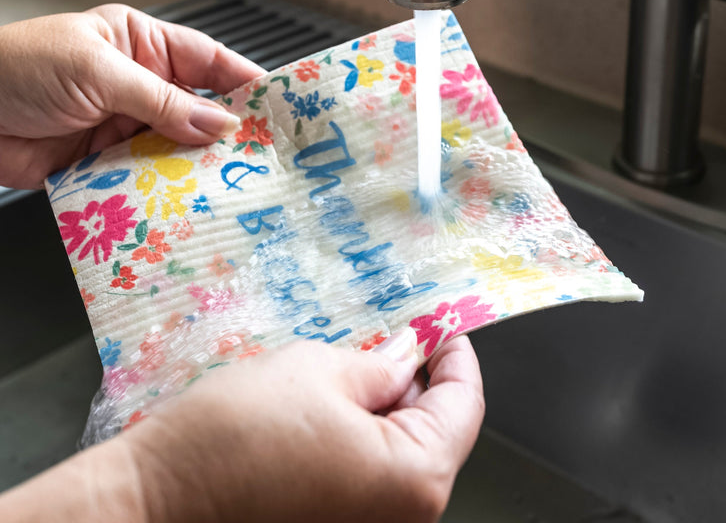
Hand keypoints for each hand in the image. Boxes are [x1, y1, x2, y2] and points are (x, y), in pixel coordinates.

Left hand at [0, 4, 262, 188]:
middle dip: (227, 132)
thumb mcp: (97, 72)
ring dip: (196, 166)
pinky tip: (184, 200)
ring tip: (230, 182)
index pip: (208, 61)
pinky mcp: (105, 164)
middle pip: (199, 110)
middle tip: (262, 154)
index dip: (245, 81)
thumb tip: (218, 124)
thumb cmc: (15, 67)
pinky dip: (164, 191)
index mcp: (141, 45)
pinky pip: (147, 178)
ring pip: (177, 149)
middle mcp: (139, 85)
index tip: (278, 104)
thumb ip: (161, 100)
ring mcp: (123, 126)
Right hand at [127, 332, 483, 522]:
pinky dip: (362, 436)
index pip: (464, 406)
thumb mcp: (319, 371)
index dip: (457, 356)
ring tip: (353, 365)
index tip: (444, 325)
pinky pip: (368, 475)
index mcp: (414, 478)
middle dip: (417, 380)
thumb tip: (408, 354)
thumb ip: (379, 364)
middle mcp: (402, 518)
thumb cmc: (237, 433)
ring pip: (400, 453)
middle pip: (435, 433)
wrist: (158, 498)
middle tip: (390, 336)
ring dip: (386, 406)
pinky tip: (331, 403)